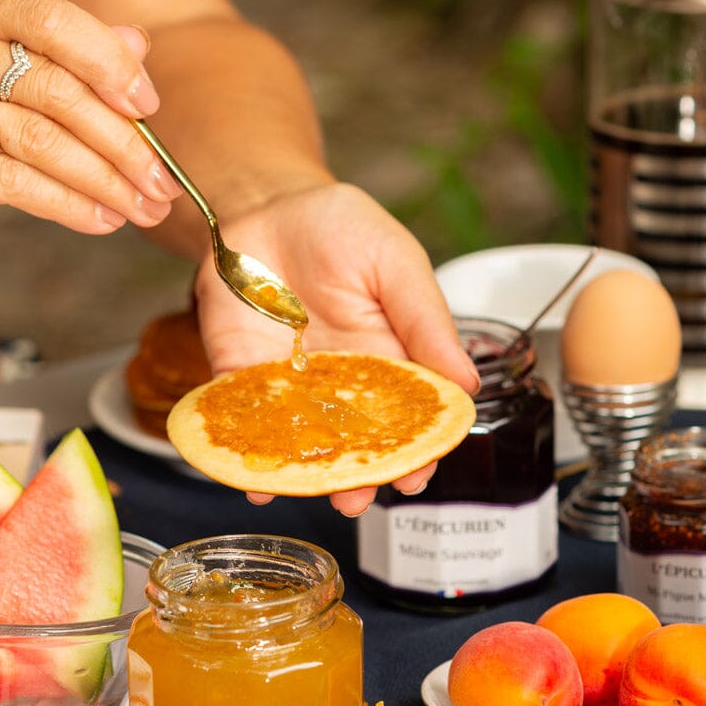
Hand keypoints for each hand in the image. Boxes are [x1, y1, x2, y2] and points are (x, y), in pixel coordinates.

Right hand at [0, 0, 180, 268]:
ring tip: (142, 210)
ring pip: (41, 141)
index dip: (108, 62)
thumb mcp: (1, 99)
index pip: (49, 22)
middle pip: (54, 89)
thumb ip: (64, 69)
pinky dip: (68, 206)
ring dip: (105, 182)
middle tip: (162, 182)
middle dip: (122, 143)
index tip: (150, 107)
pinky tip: (102, 221)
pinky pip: (15, 181)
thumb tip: (139, 45)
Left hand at [192, 182, 479, 516]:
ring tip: (315, 497)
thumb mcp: (395, 263)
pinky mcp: (238, 377)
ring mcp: (287, 385)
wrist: (265, 205)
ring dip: (306, 476)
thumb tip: (467, 384)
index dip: (413, 451)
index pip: (404, 419)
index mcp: (385, 360)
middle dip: (356, 476)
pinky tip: (254, 482)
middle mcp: (337, 384)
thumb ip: (425, 319)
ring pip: (299, 444)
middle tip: (359, 500)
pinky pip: (241, 423)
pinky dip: (244, 453)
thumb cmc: (339, 228)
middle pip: (351, 444)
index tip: (417, 476)